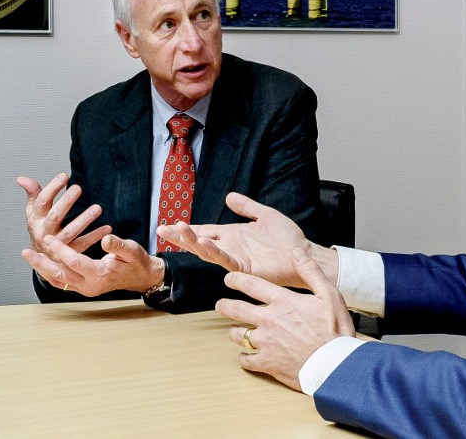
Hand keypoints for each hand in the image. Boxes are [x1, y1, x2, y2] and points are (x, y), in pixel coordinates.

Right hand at [20, 174, 110, 273]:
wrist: (40, 260)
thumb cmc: (39, 229)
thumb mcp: (33, 213)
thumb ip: (32, 194)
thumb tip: (21, 178)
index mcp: (35, 219)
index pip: (42, 202)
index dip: (52, 188)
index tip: (64, 175)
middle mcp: (44, 232)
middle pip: (55, 216)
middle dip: (66, 202)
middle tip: (78, 188)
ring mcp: (57, 245)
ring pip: (71, 232)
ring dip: (84, 219)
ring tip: (97, 208)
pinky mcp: (68, 255)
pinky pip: (83, 244)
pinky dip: (95, 236)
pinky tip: (107, 227)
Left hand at [22, 234, 164, 295]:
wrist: (141, 277)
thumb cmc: (136, 262)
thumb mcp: (132, 250)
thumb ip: (118, 245)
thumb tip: (105, 238)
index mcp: (101, 274)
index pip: (75, 262)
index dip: (61, 250)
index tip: (48, 238)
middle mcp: (90, 285)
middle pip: (61, 275)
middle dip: (42, 263)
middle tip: (26, 252)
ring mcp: (86, 289)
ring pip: (59, 280)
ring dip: (43, 269)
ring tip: (29, 256)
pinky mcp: (84, 287)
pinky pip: (63, 282)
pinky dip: (51, 273)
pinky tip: (41, 263)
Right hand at [157, 192, 337, 288]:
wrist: (303, 255)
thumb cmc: (287, 239)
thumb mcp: (264, 215)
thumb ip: (247, 206)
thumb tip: (229, 196)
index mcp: (232, 236)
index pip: (204, 230)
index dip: (186, 229)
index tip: (167, 225)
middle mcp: (230, 247)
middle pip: (199, 241)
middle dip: (180, 237)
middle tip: (161, 230)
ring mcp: (235, 258)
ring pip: (207, 251)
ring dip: (191, 242)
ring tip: (177, 232)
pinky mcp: (244, 268)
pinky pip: (225, 259)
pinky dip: (213, 251)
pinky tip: (202, 243)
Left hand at [216, 249, 359, 390]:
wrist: (336, 364)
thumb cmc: (335, 331)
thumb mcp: (329, 295)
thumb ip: (311, 272)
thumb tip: (297, 252)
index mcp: (283, 302)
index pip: (252, 285)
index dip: (237, 280)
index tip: (229, 279)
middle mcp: (269, 320)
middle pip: (237, 309)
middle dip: (225, 306)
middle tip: (220, 305)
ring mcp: (266, 342)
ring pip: (239, 335)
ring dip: (233, 332)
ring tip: (232, 330)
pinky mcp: (267, 363)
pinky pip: (247, 360)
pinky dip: (244, 358)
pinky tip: (245, 356)